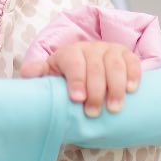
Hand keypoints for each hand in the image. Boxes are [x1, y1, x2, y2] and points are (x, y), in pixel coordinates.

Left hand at [21, 41, 141, 117]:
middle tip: (94, 112)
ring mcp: (109, 50)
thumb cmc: (68, 75)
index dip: (76, 80)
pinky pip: (132, 62)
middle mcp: (90, 48)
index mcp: (70, 52)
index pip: (74, 63)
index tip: (77, 99)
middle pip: (96, 67)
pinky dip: (133, 75)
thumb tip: (26, 73)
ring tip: (114, 108)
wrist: (87, 65)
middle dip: (96, 91)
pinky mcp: (125, 55)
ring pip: (115, 65)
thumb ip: (40, 74)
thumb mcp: (52, 73)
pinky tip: (131, 90)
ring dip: (115, 87)